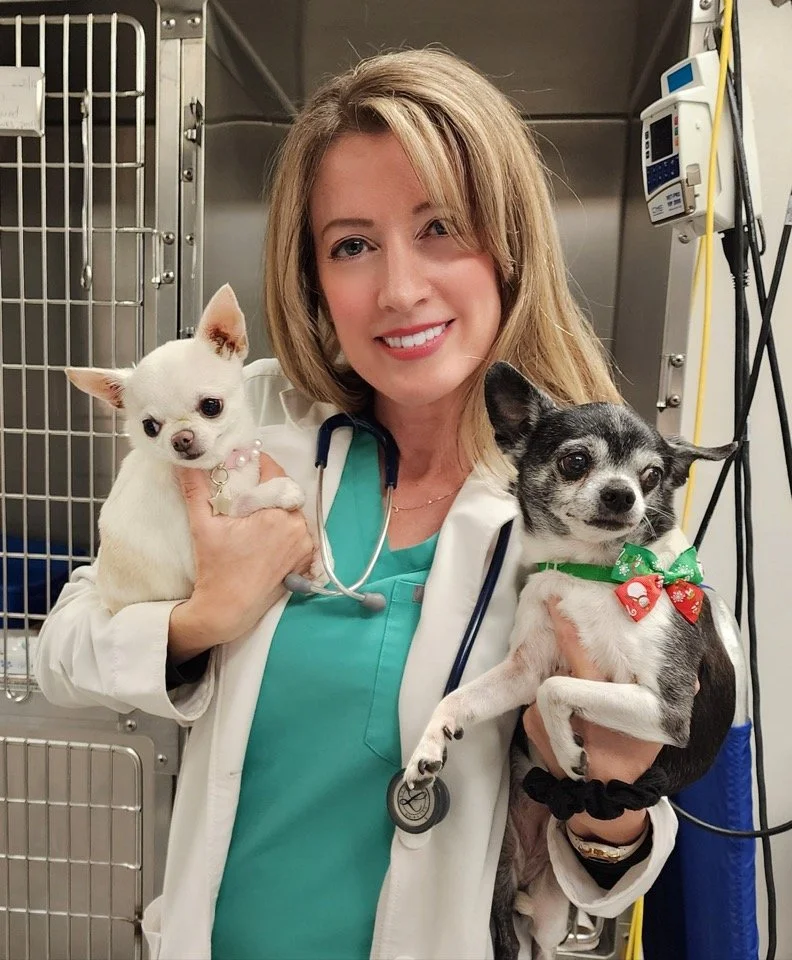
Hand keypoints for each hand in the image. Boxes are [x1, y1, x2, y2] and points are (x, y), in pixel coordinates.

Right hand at [168, 453, 314, 661]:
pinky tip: (265, 534)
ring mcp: (304, 545)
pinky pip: (298, 533)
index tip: (244, 463)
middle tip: (245, 490)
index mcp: (277, 514)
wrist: (228, 610)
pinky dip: (285, 529)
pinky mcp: (305, 560)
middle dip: (266, 489)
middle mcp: (298, 527)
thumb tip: (185, 461)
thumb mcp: (203, 525)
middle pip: (285, 493)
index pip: (275, 473)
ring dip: (276, 509)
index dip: (259, 465)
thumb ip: (195, 488)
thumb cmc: (216, 569)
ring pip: (292, 512)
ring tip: (253, 514)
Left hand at [522, 599, 661, 843]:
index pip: (582, 655)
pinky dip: (549, 700)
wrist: (599, 796)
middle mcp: (570, 702)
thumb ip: (671, 704)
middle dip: (562, 630)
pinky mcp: (531, 722)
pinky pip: (539, 698)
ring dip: (562, 678)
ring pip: (552, 677)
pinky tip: (565, 715)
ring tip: (577, 695)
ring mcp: (545, 713)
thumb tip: (695, 680)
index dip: (568, 628)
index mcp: (605, 701)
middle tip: (554, 601)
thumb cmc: (630, 758)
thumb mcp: (654, 732)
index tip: (556, 598)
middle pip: (561, 657)